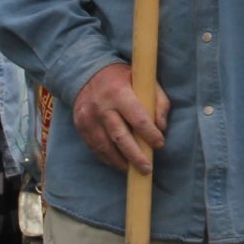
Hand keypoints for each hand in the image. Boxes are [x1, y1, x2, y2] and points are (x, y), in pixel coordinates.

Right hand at [70, 61, 169, 175]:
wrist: (86, 73)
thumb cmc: (122, 79)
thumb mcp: (143, 80)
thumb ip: (158, 100)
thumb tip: (162, 126)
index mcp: (119, 92)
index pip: (137, 118)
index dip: (150, 134)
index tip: (160, 144)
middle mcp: (102, 106)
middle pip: (121, 137)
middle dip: (136, 156)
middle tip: (148, 169)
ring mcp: (88, 118)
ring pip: (106, 147)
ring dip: (121, 162)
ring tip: (135, 171)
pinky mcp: (81, 126)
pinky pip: (95, 148)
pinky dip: (108, 159)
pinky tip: (120, 164)